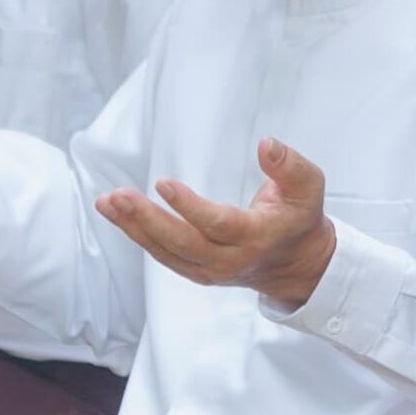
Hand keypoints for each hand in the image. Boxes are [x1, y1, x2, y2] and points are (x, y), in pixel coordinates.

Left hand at [97, 138, 336, 312]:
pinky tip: (116, 214)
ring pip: (165, 251)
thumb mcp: (309, 186)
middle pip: (182, 243)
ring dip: (133, 227)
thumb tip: (266, 144)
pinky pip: (162, 254)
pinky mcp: (195, 270)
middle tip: (118, 196)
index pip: (219, 225)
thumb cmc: (298, 216)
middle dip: (147, 220)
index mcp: (257, 237)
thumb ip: (290, 165)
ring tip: (107, 202)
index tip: (163, 183)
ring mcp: (210, 270)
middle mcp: (230, 260)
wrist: (295, 264)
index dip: (190, 207)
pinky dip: (137, 234)